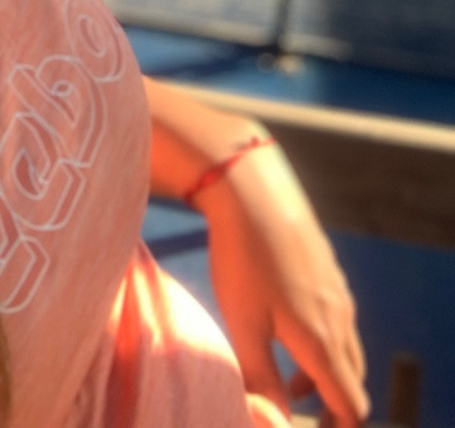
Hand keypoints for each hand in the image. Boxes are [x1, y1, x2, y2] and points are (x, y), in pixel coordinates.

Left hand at [199, 141, 368, 425]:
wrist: (254, 191)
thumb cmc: (243, 259)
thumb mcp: (244, 325)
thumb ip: (262, 378)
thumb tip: (275, 420)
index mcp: (322, 342)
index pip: (350, 404)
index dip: (338, 427)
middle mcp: (340, 319)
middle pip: (353, 380)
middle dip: (333, 406)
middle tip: (302, 416)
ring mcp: (338, 292)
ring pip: (345, 348)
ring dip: (325, 373)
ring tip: (288, 382)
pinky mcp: (328, 270)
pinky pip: (337, 318)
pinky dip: (322, 341)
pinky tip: (287, 329)